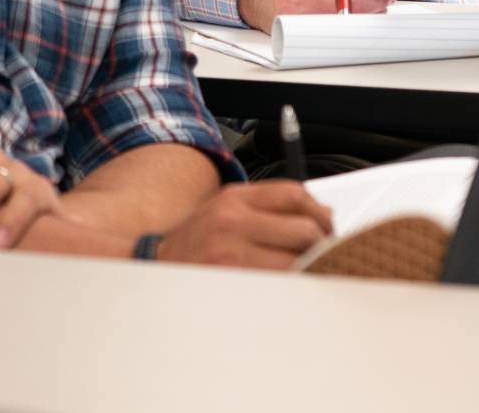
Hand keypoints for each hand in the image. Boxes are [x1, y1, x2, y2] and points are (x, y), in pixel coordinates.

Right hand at [155, 181, 333, 269]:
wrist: (149, 270)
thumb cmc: (194, 242)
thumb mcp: (225, 208)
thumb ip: (269, 206)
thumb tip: (323, 212)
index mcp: (233, 198)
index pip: (294, 195)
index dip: (319, 211)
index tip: (329, 224)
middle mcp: (232, 221)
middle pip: (302, 229)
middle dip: (323, 242)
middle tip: (328, 252)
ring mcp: (230, 254)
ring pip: (295, 259)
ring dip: (311, 265)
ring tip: (312, 268)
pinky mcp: (230, 282)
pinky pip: (277, 283)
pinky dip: (292, 283)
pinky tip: (292, 283)